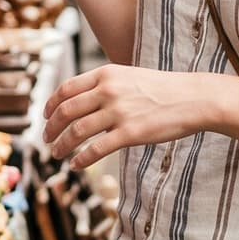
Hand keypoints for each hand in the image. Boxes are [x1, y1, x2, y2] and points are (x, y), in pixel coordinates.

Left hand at [42, 64, 201, 170]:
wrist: (193, 98)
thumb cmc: (161, 89)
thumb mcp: (128, 76)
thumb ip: (104, 85)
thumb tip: (80, 100)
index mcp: (105, 74)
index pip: (66, 89)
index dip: (50, 104)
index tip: (45, 116)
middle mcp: (108, 91)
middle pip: (66, 111)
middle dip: (51, 127)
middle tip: (46, 139)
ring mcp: (118, 112)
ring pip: (77, 131)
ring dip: (62, 145)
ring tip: (56, 154)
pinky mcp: (130, 133)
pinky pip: (97, 149)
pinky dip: (82, 158)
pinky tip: (76, 165)